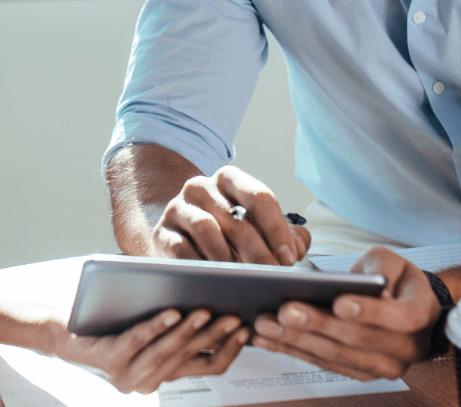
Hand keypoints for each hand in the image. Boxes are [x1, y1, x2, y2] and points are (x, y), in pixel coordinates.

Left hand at [54, 308, 251, 393]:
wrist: (59, 331)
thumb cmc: (105, 323)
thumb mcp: (148, 326)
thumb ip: (176, 324)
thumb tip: (213, 300)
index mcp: (163, 374)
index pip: (207, 367)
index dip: (229, 350)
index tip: (248, 328)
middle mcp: (148, 381)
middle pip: (190, 357)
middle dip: (215, 335)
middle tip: (235, 316)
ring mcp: (128, 375)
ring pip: (167, 351)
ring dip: (189, 331)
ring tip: (206, 310)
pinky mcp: (109, 360)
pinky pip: (138, 341)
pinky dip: (156, 326)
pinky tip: (171, 311)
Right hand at [150, 166, 311, 264]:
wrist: (176, 233)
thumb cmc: (225, 231)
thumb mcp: (254, 225)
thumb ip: (283, 233)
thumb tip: (299, 247)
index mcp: (230, 179)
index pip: (259, 196)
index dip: (277, 228)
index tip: (289, 257)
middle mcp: (201, 187)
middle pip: (236, 218)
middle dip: (259, 251)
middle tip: (272, 276)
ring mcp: (178, 208)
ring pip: (206, 229)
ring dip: (229, 257)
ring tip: (244, 280)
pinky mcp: (162, 233)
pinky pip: (180, 248)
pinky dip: (200, 265)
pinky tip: (214, 280)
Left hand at [249, 247, 439, 379]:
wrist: (405, 307)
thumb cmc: (396, 279)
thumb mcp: (394, 261)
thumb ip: (382, 268)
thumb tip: (369, 286)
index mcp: (421, 314)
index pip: (400, 317)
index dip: (370, 311)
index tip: (339, 302)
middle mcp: (407, 348)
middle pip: (359, 340)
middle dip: (318, 325)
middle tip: (284, 310)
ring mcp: (382, 365)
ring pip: (336, 356)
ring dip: (296, 341)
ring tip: (265, 324)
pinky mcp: (358, 372)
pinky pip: (323, 363)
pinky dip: (293, 351)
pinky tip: (267, 339)